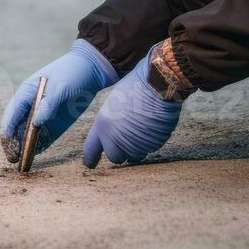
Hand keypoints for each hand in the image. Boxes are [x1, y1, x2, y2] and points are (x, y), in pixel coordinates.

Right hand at [0, 39, 118, 161]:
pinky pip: (43, 139)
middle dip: (13, 143)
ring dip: (24, 148)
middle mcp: (30, 106)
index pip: (11, 115)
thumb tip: (35, 123)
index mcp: (26, 93)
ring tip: (23, 162)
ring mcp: (42, 116)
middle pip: (17, 128)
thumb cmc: (71, 73)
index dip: (8, 131)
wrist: (91, 71)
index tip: (8, 145)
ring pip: (28, 135)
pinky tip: (35, 156)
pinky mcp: (54, 124)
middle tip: (14, 158)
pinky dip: (38, 147)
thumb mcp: (60, 87)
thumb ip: (47, 105)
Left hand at [83, 43, 182, 167]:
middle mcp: (116, 139)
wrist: (157, 84)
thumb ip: (110, 123)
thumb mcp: (113, 104)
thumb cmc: (134, 88)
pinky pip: (150, 149)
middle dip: (120, 151)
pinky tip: (153, 125)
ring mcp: (135, 144)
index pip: (91, 150)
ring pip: (134, 155)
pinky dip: (150, 141)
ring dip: (137, 147)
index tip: (91, 164)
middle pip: (115, 157)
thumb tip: (112, 134)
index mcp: (102, 126)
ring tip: (142, 125)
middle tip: (127, 137)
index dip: (91, 158)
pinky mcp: (152, 145)